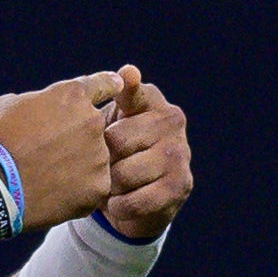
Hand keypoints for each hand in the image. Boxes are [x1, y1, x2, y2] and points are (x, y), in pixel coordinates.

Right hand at [0, 71, 121, 239]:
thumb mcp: (9, 105)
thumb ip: (39, 103)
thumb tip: (44, 109)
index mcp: (72, 96)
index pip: (103, 84)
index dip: (108, 85)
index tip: (114, 86)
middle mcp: (93, 122)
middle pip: (95, 129)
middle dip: (78, 139)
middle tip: (49, 155)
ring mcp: (98, 157)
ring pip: (95, 161)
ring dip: (78, 167)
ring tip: (46, 178)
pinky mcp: (98, 188)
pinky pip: (92, 188)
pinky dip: (77, 192)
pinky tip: (52, 195)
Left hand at [98, 64, 190, 240]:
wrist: (133, 195)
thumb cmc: (115, 150)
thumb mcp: (109, 121)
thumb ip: (115, 96)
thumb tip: (129, 70)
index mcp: (152, 101)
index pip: (132, 95)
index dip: (122, 100)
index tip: (120, 94)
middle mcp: (173, 123)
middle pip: (117, 141)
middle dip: (100, 159)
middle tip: (97, 165)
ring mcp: (180, 155)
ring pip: (125, 174)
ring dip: (108, 186)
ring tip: (107, 184)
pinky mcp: (180, 187)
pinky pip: (135, 201)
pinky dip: (118, 206)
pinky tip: (117, 202)